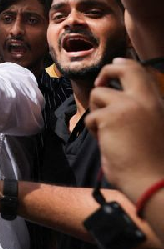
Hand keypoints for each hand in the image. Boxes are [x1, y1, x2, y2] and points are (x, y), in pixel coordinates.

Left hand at [86, 58, 163, 200]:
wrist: (153, 181)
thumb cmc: (153, 163)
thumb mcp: (153, 127)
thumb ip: (139, 111)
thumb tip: (114, 97)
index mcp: (157, 103)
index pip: (141, 72)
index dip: (124, 66)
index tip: (113, 69)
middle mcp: (145, 100)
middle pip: (124, 68)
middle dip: (108, 70)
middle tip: (100, 82)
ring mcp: (128, 106)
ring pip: (98, 94)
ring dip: (97, 111)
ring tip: (108, 131)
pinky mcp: (110, 117)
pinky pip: (91, 117)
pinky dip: (94, 130)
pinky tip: (108, 143)